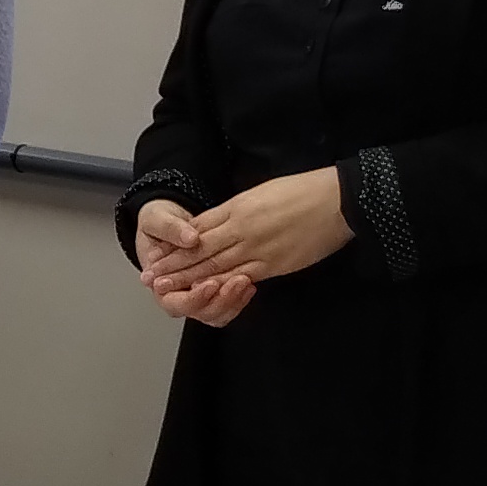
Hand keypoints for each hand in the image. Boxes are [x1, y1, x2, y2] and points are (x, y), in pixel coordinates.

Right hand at [131, 201, 250, 324]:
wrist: (171, 219)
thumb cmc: (159, 222)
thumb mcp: (157, 218)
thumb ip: (171, 229)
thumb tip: (190, 239)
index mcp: (159, 283)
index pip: (174, 303)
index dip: (193, 297)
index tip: (209, 283)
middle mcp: (179, 294)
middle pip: (200, 312)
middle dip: (220, 300)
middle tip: (236, 282)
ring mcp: (198, 295)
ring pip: (217, 313)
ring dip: (233, 300)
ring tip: (245, 280)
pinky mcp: (214, 291)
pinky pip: (229, 305)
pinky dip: (240, 296)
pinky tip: (249, 281)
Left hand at [133, 170, 351, 288]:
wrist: (336, 200)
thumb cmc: (303, 190)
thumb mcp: (263, 192)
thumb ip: (238, 208)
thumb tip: (220, 221)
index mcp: (237, 207)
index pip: (198, 228)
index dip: (176, 243)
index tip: (157, 253)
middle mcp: (240, 228)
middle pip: (199, 249)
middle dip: (174, 265)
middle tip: (150, 278)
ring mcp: (256, 247)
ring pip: (215, 266)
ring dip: (189, 279)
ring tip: (166, 288)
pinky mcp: (273, 264)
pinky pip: (241, 277)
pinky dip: (220, 287)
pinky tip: (204, 295)